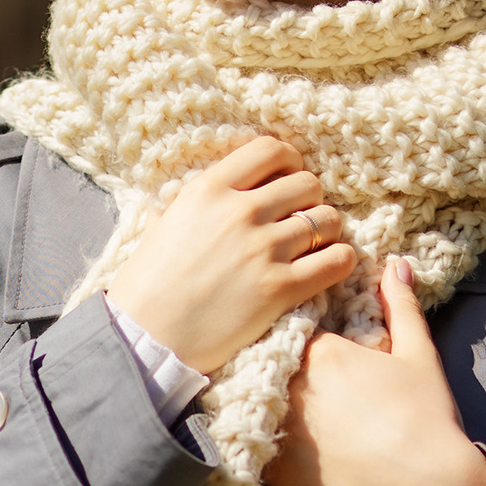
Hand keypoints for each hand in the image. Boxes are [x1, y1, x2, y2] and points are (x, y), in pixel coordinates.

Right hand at [106, 136, 356, 373]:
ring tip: (312, 244)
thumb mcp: (170, 220)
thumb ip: (205, 199)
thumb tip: (236, 188)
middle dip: (308, 199)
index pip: (271, 149)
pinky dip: (339, 259)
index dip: (289, 161)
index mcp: (209, 189)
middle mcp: (240, 211)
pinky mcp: (280, 288)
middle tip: (298, 218)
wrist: (146, 336)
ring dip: (325, 230)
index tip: (287, 177)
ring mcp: (263, 249)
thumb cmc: (150, 282)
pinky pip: (337, 260)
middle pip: (307, 183)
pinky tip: (326, 265)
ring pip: (327, 219)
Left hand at [261, 256, 485, 485]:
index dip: (292, 335)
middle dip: (268, 366)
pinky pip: (253, 446)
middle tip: (274, 375)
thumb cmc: (427, 419)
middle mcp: (293, 384)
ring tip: (261, 405)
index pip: (289, 329)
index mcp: (322, 351)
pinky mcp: (276, 468)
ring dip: (256, 400)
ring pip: (252, 402)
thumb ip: (401, 304)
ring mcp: (281, 426)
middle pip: (265, 364)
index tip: (298, 344)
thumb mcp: (418, 355)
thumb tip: (397, 263)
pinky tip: (264, 442)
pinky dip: (256, 440)